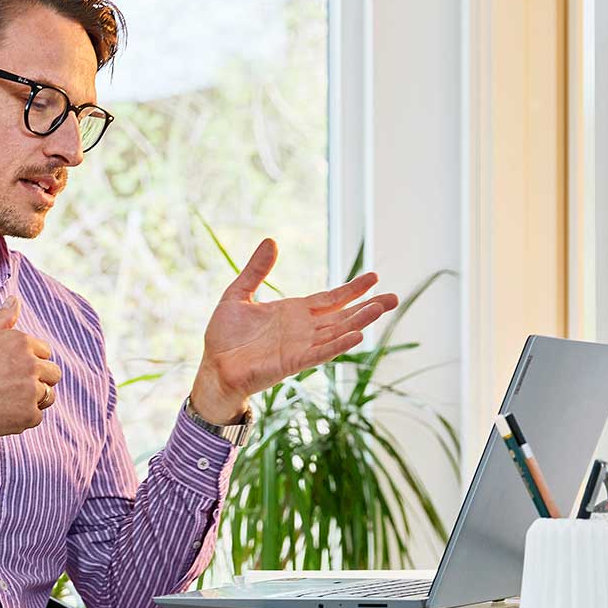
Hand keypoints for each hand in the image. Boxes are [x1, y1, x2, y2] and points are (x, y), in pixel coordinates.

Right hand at [0, 296, 61, 444]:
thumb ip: (1, 319)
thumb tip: (15, 300)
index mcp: (21, 342)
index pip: (44, 352)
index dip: (28, 361)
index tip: (9, 370)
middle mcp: (31, 364)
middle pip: (53, 374)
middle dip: (38, 380)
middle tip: (10, 388)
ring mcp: (31, 391)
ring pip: (47, 396)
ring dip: (32, 400)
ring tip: (4, 401)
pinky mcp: (27, 416)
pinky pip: (35, 418)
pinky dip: (20, 419)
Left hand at [190, 239, 399, 421]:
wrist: (213, 366)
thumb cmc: (224, 336)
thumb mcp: (238, 294)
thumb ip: (256, 270)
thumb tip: (271, 241)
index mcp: (294, 313)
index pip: (330, 299)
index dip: (351, 289)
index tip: (374, 277)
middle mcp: (302, 329)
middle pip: (342, 316)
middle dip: (368, 306)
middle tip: (394, 298)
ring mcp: (300, 346)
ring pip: (337, 332)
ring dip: (359, 322)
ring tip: (381, 309)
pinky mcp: (292, 362)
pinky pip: (320, 352)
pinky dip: (338, 345)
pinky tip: (357, 335)